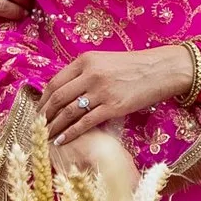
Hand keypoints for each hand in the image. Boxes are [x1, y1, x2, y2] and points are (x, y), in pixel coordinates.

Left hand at [40, 46, 194, 144]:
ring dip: (55, 125)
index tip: (38, 110)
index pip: (56, 81)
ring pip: (69, 111)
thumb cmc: (134, 67)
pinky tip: (62, 140)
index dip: (44, 99)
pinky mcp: (113, 107)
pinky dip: (71, 133)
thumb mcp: (105, 61)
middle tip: (38, 126)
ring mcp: (101, 91)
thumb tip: (66, 91)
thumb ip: (85, 72)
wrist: (162, 70)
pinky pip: (85, 122)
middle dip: (45, 114)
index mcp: (86, 60)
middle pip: (58, 97)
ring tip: (47, 135)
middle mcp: (90, 74)